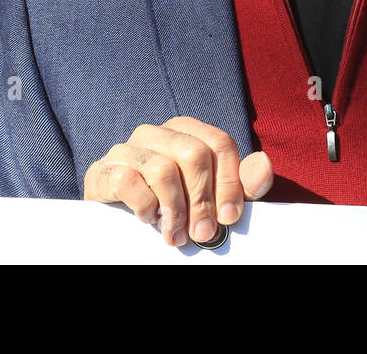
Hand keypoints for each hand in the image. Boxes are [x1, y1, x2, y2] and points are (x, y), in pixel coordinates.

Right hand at [83, 116, 273, 246]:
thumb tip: (264, 164)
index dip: (230, 182)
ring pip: (162, 168)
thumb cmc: (172, 205)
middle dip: (203, 200)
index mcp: (186, 131)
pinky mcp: (102, 169)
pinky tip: (148, 219)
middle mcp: (157, 132)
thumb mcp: (213, 197)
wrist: (116, 222)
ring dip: (174, 210)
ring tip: (176, 236)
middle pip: (193, 154)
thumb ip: (242, 184)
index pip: (219, 143)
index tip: (231, 217)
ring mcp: (127, 148)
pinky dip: (143, 205)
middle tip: (203, 234)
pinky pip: (127, 180)